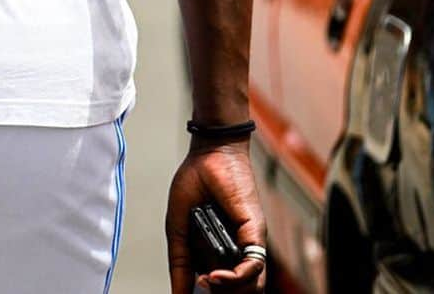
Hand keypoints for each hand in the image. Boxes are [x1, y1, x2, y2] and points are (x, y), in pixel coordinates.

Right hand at [165, 141, 266, 292]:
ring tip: (206, 283)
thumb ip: (180, 264)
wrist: (207, 153)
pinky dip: (235, 278)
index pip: (223, 287)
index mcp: (220, 252)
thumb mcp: (178, 230)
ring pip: (250, 287)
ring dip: (228, 291)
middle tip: (200, 290)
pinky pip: (253, 267)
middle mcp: (238, 251)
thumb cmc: (195, 183)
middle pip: (238, 291)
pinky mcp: (255, 234)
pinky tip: (215, 276)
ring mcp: (248, 244)